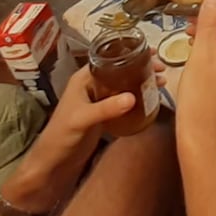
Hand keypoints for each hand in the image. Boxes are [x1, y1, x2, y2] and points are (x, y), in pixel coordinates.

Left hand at [8, 63, 161, 211]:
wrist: (53, 162)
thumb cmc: (61, 135)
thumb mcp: (82, 119)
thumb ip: (106, 108)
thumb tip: (133, 97)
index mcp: (84, 79)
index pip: (110, 58)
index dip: (130, 53)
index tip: (152, 53)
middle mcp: (92, 85)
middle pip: (121, 69)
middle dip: (141, 67)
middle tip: (162, 68)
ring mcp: (99, 100)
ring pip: (125, 84)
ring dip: (142, 81)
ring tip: (161, 82)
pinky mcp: (104, 113)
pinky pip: (124, 100)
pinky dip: (138, 97)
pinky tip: (151, 99)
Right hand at [175, 0, 215, 139]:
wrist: (203, 131)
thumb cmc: (201, 94)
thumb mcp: (202, 53)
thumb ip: (209, 22)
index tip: (201, 1)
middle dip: (215, 14)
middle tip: (190, 17)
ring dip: (212, 28)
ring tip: (189, 31)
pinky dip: (213, 42)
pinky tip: (195, 45)